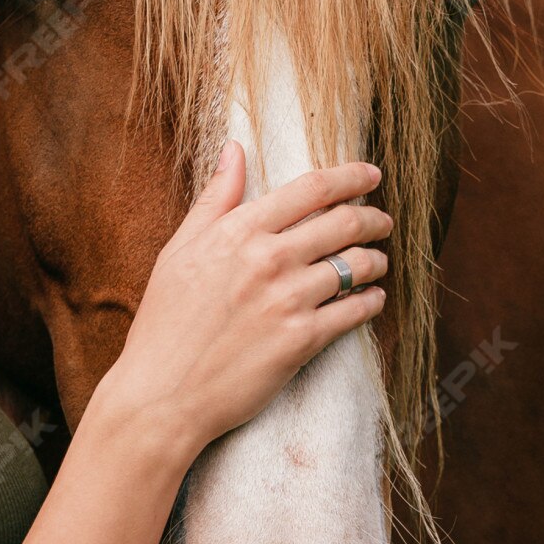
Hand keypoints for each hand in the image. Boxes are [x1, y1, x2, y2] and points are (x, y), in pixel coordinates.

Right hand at [101, 142, 388, 461]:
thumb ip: (215, 199)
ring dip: (376, 260)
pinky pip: (354, 312)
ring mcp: (287, 300)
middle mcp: (268, 259)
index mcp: (239, 231)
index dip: (350, 176)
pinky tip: (373, 298)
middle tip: (382, 221)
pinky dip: (371, 301)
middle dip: (373, 217)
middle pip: (343, 222)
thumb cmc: (164, 321)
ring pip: (356, 265)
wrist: (161, 393)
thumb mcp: (179, 250)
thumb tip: (235, 149)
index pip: (311, 188)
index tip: (371, 174)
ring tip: (378, 262)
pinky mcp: (301, 341)